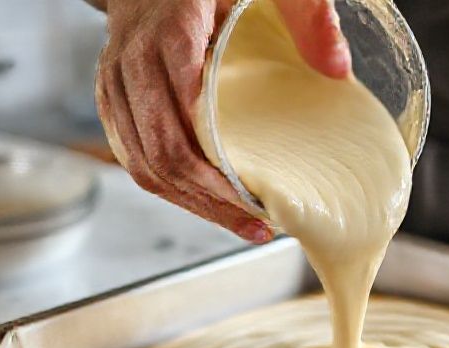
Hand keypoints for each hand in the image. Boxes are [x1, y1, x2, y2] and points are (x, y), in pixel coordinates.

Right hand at [95, 0, 350, 242]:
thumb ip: (306, 13)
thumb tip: (338, 69)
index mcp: (171, 31)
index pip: (184, 110)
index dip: (215, 165)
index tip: (255, 197)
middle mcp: (133, 61)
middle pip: (163, 150)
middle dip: (210, 199)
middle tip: (256, 226)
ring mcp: (115, 83)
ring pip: (143, 163)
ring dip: (191, 203)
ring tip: (239, 224)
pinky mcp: (111, 100)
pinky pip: (133, 157)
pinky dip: (171, 188)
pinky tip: (209, 202)